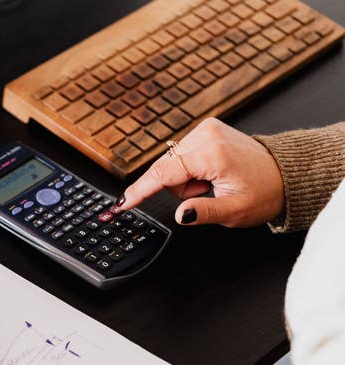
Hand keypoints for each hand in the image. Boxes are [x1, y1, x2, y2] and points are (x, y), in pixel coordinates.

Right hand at [116, 118, 284, 226]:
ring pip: (172, 163)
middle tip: (207, 192)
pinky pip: (181, 155)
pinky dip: (190, 169)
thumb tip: (181, 214)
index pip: (164, 173)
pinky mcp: (206, 129)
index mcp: (212, 153)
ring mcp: (206, 129)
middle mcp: (206, 135)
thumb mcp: (235, 211)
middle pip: (166, 169)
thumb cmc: (265, 191)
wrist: (284, 173)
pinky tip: (210, 173)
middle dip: (180, 187)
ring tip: (212, 183)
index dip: (141, 191)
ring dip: (186, 179)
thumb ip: (204, 213)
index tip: (123, 202)